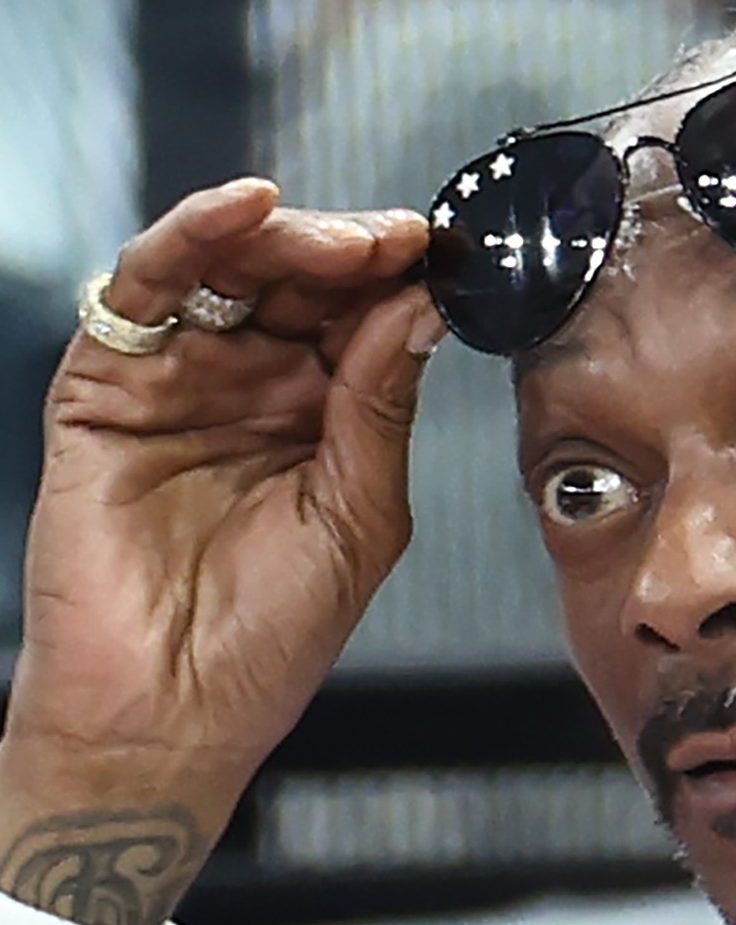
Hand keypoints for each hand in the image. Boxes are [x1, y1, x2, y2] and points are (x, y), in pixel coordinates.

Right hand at [0, 177, 441, 924]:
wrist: (172, 712)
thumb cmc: (269, 641)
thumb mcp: (359, 518)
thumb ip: (381, 408)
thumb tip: (418, 305)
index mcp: (319, 419)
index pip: (359, 318)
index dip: (398, 278)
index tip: (442, 253)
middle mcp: (248, 387)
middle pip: (296, 280)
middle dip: (349, 250)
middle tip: (396, 242)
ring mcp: (176, 379)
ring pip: (225, 267)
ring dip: (285, 237)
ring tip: (342, 242)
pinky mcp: (105, 383)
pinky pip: (143, 287)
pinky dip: (191, 235)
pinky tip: (246, 212)